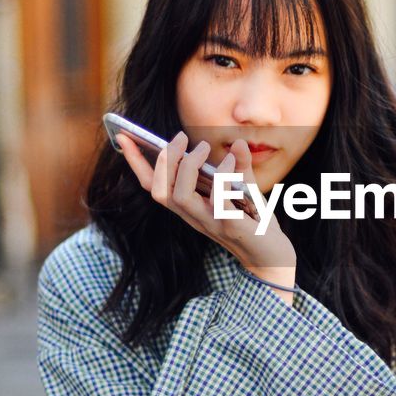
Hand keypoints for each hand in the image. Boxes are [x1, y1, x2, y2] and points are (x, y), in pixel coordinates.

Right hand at [116, 131, 296, 280]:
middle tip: (179, 137)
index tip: (123, 136)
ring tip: (203, 148)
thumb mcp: (245, 192)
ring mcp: (211, 223)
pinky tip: (232, 160)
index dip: (136, 163)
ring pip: (180, 197)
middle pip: (160, 192)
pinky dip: (223, 177)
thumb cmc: (255, 224)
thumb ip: (240, 169)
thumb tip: (237, 144)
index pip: (154, 186)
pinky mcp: (232, 226)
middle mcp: (193, 216)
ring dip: (186, 167)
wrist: (273, 258)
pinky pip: (219, 201)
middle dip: (163, 160)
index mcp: (189, 207)